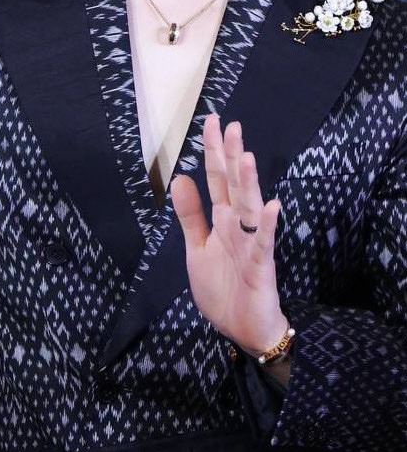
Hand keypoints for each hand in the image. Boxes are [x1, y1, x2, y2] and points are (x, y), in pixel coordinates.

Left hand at [171, 115, 287, 357]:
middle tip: (230, 125)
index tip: (211, 122)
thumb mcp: (196, 250)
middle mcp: (239, 227)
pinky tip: (271, 207)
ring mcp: (252, 245)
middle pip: (235, 186)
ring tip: (245, 157)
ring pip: (251, 208)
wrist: (242, 329)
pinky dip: (268, 227)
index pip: (218, 180)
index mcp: (223, 221)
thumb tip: (181, 178)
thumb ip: (191, 216)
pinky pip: (265, 244)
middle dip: (232, 157)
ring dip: (249, 184)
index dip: (213, 152)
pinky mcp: (262, 266)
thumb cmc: (223, 289)